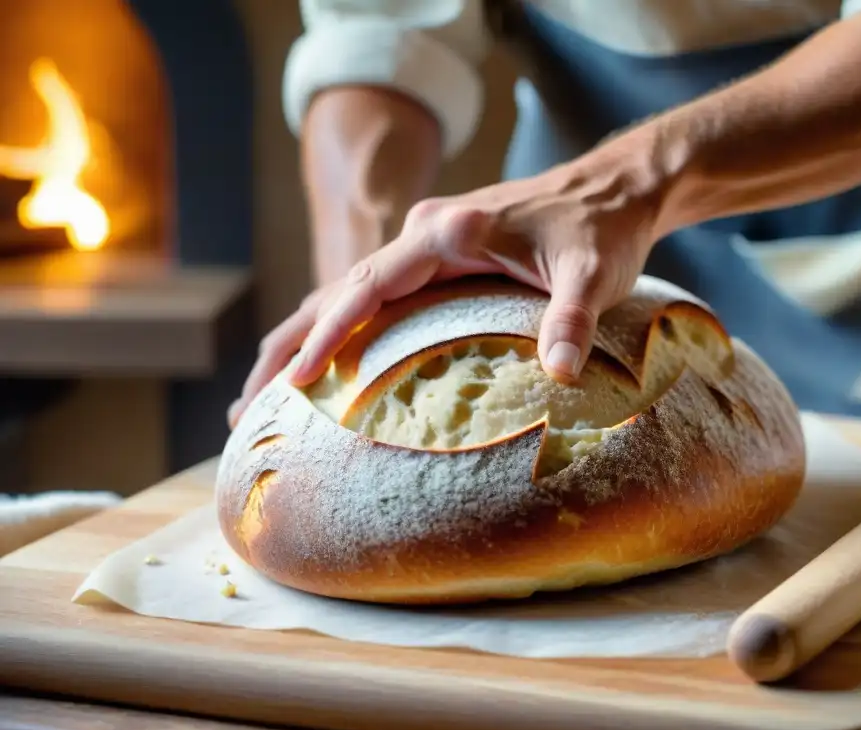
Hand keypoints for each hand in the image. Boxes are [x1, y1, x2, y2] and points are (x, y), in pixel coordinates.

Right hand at [228, 155, 662, 427]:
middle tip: (246, 405)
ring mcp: (425, 242)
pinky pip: (373, 294)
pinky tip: (324, 362)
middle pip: (337, 291)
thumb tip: (561, 377)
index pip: (369, 288)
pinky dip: (339, 328)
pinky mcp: (436, 256)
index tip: (296, 380)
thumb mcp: (593, 275)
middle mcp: (425, 233)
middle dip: (289, 347)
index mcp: (448, 233)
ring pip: (346, 293)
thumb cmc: (602, 230)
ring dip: (303, 339)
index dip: (329, 334)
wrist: (612, 189)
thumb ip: (573, 321)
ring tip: (261, 394)